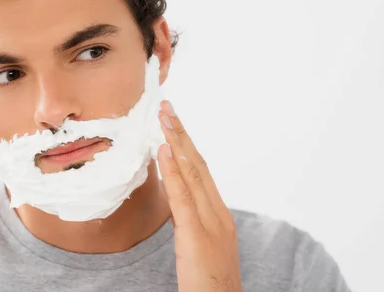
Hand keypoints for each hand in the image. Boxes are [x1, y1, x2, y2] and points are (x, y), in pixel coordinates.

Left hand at [158, 100, 242, 291]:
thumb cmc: (210, 279)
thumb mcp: (200, 243)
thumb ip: (190, 217)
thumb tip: (175, 194)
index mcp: (218, 213)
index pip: (201, 171)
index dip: (186, 144)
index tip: (173, 123)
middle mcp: (218, 212)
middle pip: (198, 164)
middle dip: (182, 133)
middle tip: (168, 108)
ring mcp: (210, 222)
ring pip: (193, 173)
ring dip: (177, 142)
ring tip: (164, 118)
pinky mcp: (197, 235)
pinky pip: (183, 197)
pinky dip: (174, 171)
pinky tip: (165, 150)